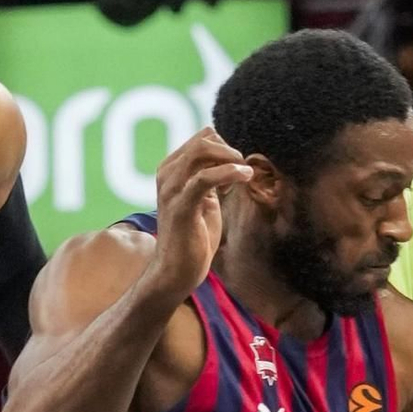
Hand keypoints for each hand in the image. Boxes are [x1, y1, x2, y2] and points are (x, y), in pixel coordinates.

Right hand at [147, 128, 252, 302]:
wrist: (176, 272)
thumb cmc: (192, 239)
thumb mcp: (204, 201)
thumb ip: (212, 180)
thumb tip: (231, 163)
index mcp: (171, 170)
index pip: (201, 139)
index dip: (225, 148)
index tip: (237, 170)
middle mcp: (167, 174)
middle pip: (203, 139)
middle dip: (230, 150)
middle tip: (245, 169)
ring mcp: (171, 188)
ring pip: (202, 151)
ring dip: (231, 158)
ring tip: (246, 173)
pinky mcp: (181, 205)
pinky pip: (205, 177)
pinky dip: (229, 172)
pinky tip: (245, 177)